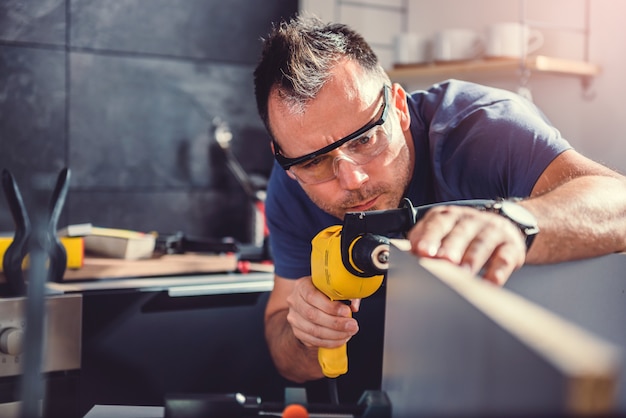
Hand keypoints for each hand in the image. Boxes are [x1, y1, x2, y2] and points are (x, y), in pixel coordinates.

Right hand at [285, 276, 360, 348]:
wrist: (309, 300)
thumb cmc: (325, 291)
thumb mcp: (334, 286)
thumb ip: (345, 292)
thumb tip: (354, 307)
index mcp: (302, 285)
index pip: (312, 296)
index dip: (330, 306)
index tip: (347, 311)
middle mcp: (294, 301)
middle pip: (312, 315)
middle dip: (336, 323)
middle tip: (353, 326)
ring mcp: (294, 318)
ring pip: (313, 330)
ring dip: (334, 335)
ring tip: (349, 333)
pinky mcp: (297, 331)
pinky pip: (313, 340)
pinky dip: (329, 342)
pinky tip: (341, 339)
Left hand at [406, 205, 526, 284]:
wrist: (502, 227)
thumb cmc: (463, 234)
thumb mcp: (442, 231)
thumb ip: (422, 240)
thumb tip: (405, 256)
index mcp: (450, 216)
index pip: (438, 223)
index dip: (429, 236)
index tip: (421, 251)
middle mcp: (471, 220)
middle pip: (460, 233)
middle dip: (450, 247)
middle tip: (442, 260)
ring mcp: (493, 232)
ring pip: (482, 244)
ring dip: (472, 259)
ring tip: (463, 272)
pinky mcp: (511, 247)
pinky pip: (505, 258)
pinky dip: (498, 271)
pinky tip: (491, 282)